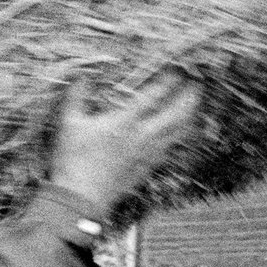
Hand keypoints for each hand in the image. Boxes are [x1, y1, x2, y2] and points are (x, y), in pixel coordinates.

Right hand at [50, 72, 199, 212]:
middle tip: (198, 83)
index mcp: (124, 122)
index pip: (153, 95)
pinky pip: (171, 148)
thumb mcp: (68, 123)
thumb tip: (83, 77)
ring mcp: (148, 154)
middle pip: (176, 113)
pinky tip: (180, 133)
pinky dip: (180, 136)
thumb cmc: (73, 160)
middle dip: (190, 96)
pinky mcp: (148, 168)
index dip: (169, 79)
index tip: (178, 67)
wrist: (80, 198)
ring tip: (195, 104)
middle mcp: (142, 136)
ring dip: (189, 115)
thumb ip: (77, 96)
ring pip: (178, 132)